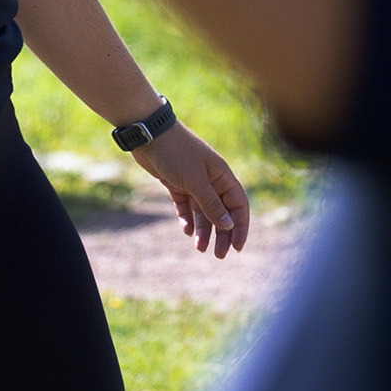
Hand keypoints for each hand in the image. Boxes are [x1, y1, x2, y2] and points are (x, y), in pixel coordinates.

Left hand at [133, 125, 250, 256]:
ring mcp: (194, 182)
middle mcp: (212, 180)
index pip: (239, 205)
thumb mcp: (195, 182)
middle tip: (219, 255)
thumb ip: (212, 204)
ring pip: (204, 212)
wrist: (149, 135)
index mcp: (223, 176)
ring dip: (204, 230)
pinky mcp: (177, 184)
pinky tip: (187, 231)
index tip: (237, 247)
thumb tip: (228, 226)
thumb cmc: (177, 154)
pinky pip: (186, 206)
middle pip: (222, 211)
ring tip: (200, 248)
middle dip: (222, 234)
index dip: (240, 226)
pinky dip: (188, 219)